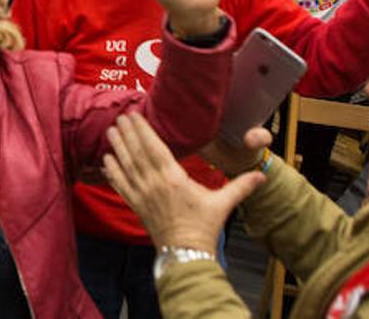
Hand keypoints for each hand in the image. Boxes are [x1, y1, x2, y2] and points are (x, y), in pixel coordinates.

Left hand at [103, 113, 265, 251]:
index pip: (154, 148)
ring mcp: (142, 195)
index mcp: (173, 178)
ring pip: (126, 166)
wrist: (186, 254)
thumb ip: (241, 186)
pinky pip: (120, 186)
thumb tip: (263, 175)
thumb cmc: (204, 227)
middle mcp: (154, 184)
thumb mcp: (223, 204)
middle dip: (127, 133)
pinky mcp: (136, 206)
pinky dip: (112, 172)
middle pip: (137, 153)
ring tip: (110, 131)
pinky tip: (106, 161)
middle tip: (120, 116)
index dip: (143, 130)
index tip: (134, 115)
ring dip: (117, 147)